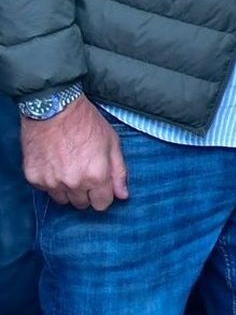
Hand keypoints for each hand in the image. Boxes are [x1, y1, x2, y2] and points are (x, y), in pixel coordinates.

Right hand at [20, 96, 128, 211]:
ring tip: (69, 168)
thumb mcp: (112, 143)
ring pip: (63, 200)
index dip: (103, 196)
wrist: (54, 110)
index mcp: (96, 176)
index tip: (101, 186)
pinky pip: (46, 190)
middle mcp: (74, 184)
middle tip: (85, 172)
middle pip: (82, 204)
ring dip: (68, 190)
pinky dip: (51, 181)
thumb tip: (123, 195)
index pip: (102, 204)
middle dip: (86, 192)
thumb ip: (119, 172)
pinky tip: (55, 164)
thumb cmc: (86, 123)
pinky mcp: (34, 178)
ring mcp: (52, 183)